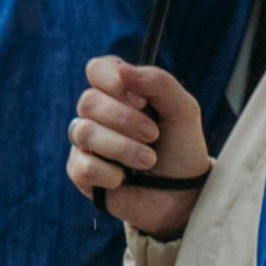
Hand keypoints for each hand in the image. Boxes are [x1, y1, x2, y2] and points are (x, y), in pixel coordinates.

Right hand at [67, 54, 210, 238]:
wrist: (184, 195)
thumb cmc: (182, 149)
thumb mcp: (183, 110)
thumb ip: (159, 82)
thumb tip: (123, 70)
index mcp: (119, 92)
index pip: (97, 70)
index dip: (114, 82)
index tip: (142, 102)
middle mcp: (98, 114)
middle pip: (89, 101)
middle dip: (124, 120)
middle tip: (153, 135)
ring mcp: (88, 144)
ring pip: (84, 132)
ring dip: (122, 148)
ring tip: (148, 161)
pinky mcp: (82, 173)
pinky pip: (82, 166)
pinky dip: (109, 174)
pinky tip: (124, 180)